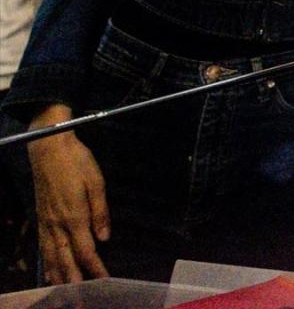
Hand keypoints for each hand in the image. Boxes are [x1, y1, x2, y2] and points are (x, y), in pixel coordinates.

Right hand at [28, 121, 109, 283]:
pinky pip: (43, 247)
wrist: (48, 148)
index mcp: (74, 217)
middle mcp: (56, 224)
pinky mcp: (40, 218)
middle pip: (66, 260)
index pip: (86, 252)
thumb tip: (104, 238)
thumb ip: (100, 212)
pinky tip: (50, 271)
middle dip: (74, 281)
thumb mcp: (96, 182)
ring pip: (51, 257)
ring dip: (59, 276)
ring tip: (66, 292)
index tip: (105, 282)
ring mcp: (45, 222)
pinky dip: (47, 263)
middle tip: (82, 299)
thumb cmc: (76, 162)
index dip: (95, 270)